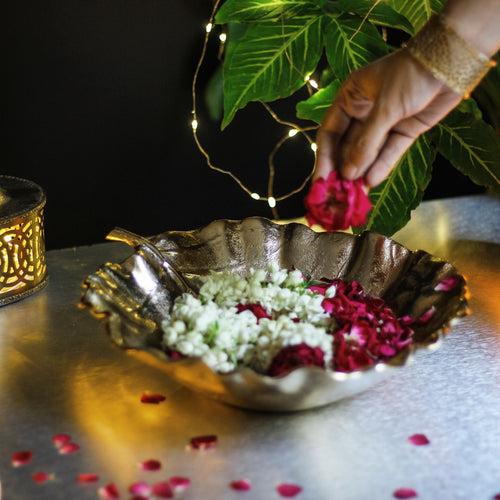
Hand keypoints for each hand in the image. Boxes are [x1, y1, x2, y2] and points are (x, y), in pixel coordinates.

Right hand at [315, 49, 461, 185]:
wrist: (453, 62)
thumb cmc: (412, 74)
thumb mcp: (384, 107)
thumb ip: (366, 142)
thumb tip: (348, 173)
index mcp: (350, 98)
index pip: (330, 133)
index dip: (324, 158)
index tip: (321, 181)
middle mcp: (363, 112)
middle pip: (347, 146)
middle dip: (343, 169)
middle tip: (338, 193)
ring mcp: (385, 122)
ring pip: (368, 153)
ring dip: (362, 172)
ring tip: (355, 194)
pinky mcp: (404, 130)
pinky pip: (389, 152)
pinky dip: (381, 166)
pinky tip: (372, 182)